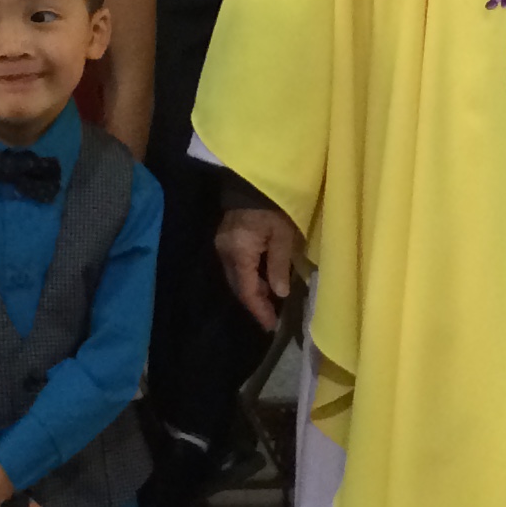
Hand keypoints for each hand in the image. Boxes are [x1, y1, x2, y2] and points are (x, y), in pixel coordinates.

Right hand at [218, 206, 302, 330]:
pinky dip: (249, 276)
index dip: (259, 310)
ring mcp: (222, 245)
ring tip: (271, 299)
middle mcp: (225, 253)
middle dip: (255, 303)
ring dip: (252, 289)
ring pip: (235, 277)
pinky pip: (235, 266)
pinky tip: (263, 278)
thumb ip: (279, 266)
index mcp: (238, 253)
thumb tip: (279, 294)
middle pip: (238, 287)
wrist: (254, 181)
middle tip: (272, 316)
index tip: (270, 325)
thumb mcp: (283, 236)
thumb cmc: (273, 206)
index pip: (247, 291)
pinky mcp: (225, 239)